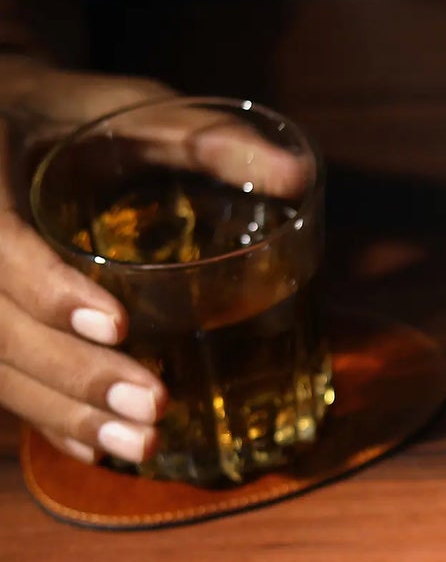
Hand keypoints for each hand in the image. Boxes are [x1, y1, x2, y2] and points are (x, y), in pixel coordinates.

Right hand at [0, 58, 171, 462]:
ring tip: (139, 445)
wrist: (6, 118)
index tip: (117, 324)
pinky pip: (0, 377)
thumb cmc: (79, 118)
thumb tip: (299, 172)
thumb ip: (209, 140)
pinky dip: (48, 417)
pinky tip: (98, 448)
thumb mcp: (137, 113)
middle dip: (73, 372)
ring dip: (63, 411)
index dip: (49, 288)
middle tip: (152, 405)